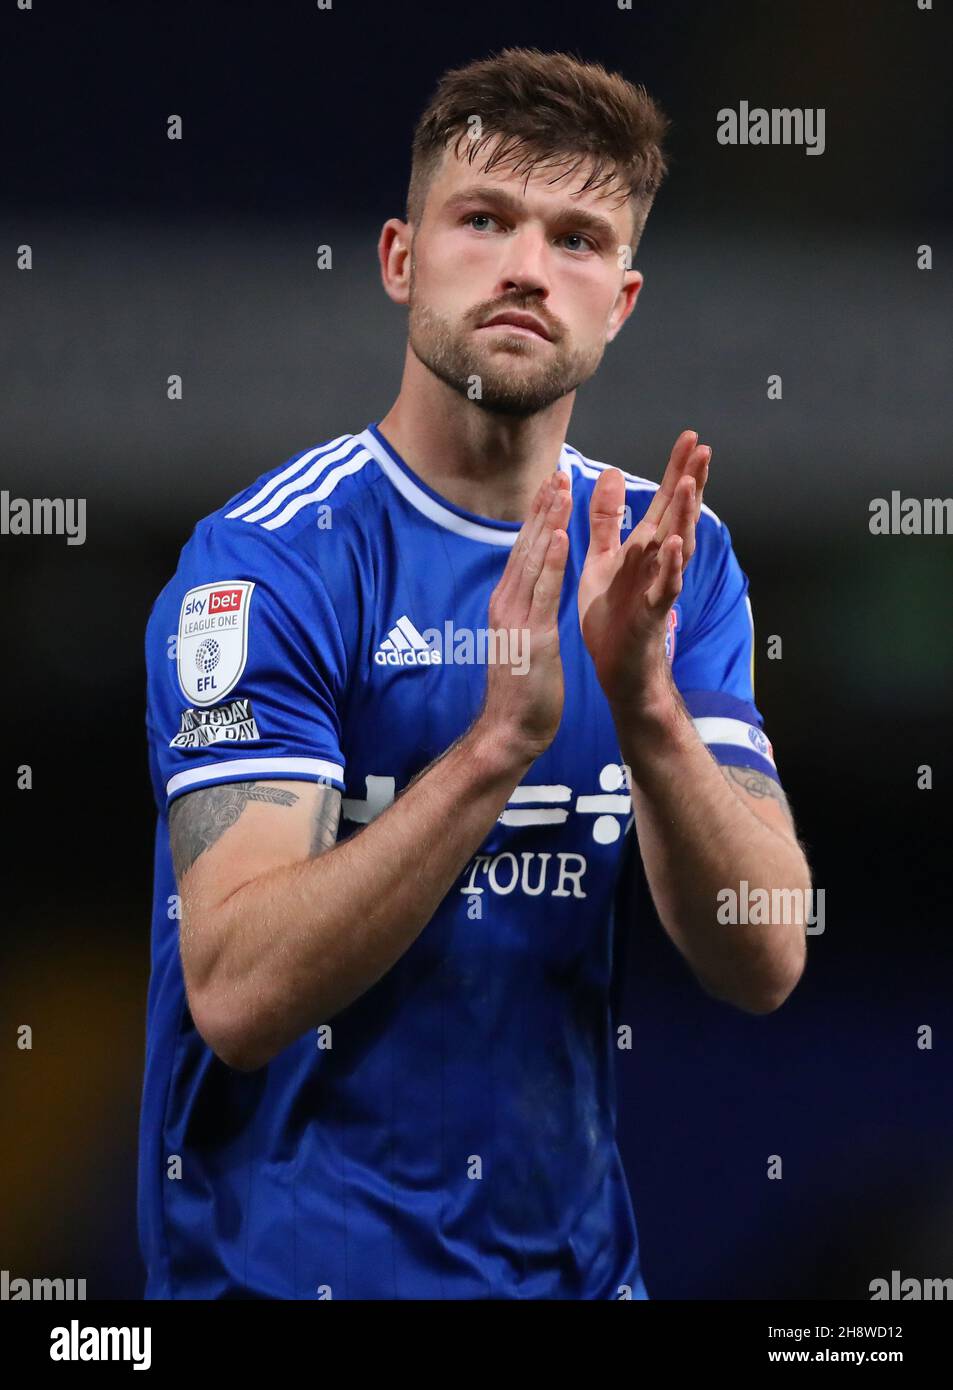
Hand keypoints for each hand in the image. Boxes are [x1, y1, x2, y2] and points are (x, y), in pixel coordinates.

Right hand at [478, 469, 572, 761]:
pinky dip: (549, 561)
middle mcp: (507, 603)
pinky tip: (558, 536)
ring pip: (532, 560)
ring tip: (560, 488)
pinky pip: (542, 592)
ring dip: (547, 522)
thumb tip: (531, 592)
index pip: (524, 551)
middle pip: (525, 545)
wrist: (510, 730)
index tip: (551, 486)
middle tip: (557, 470)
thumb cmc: (522, 690)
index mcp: (508, 603)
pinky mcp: (531, 636)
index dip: (538, 517)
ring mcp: (516, 618)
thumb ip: (526, 611)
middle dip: (542, 507)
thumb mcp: (523, 640)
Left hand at [578, 430, 709, 713]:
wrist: (615, 666)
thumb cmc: (612, 615)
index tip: (690, 438)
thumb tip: (615, 473)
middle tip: (703, 448)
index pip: (666, 501)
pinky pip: (665, 586)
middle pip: (679, 515)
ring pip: (677, 546)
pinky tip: (673, 544)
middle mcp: (658, 562)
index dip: (678, 470)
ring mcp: (658, 586)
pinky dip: (671, 566)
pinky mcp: (651, 612)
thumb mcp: (603, 558)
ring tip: (690, 485)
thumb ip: (608, 519)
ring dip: (685, 517)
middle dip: (691, 482)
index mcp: (644, 547)